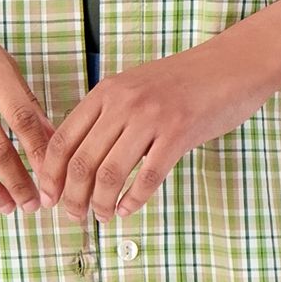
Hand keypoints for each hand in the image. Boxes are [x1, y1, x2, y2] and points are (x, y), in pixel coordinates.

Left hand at [36, 45, 274, 222]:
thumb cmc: (183, 82)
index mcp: (107, 91)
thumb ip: (108, 115)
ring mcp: (151, 118)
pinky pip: (148, 177)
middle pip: (82, 162)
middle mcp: (123, 103)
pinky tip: (128, 209)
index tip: (48, 198)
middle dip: (73, 198)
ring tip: (102, 216)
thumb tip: (78, 159)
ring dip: (101, 204)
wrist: (231, 65)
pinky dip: (133, 200)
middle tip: (74, 216)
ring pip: (110, 174)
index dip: (50, 175)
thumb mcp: (135, 87)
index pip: (62, 140)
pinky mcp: (178, 133)